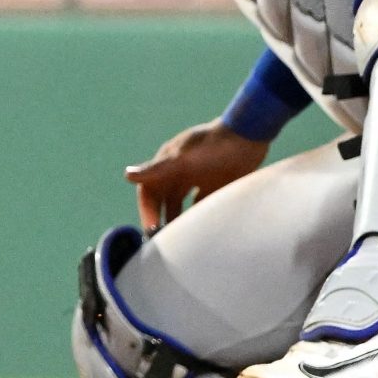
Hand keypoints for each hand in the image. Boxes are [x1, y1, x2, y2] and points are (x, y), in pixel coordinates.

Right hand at [124, 120, 268, 230]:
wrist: (250, 135)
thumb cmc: (213, 146)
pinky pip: (202, 203)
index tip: (151, 231)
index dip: (147, 210)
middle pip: (163, 199)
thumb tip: (127, 175)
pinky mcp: (217, 183)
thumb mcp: (183, 159)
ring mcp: (198, 177)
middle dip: (160, 218)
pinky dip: (199, 216)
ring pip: (181, 203)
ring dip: (177, 219)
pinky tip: (202, 230)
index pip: (149, 191)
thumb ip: (157, 169)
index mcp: (167, 164)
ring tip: (180, 241)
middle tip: (163, 242)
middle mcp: (179, 171)